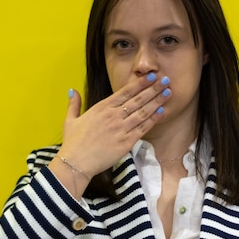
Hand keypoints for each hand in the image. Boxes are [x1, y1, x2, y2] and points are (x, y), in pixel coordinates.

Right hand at [48, 73, 170, 194]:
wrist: (76, 162)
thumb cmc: (73, 142)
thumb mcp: (70, 120)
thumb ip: (74, 104)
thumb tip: (72, 91)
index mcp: (102, 107)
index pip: (125, 92)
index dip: (140, 83)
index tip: (151, 76)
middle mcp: (114, 115)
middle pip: (138, 99)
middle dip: (153, 88)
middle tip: (166, 80)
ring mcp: (121, 128)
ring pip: (143, 112)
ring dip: (157, 101)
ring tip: (168, 93)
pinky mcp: (126, 142)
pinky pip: (143, 128)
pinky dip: (153, 119)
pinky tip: (162, 112)